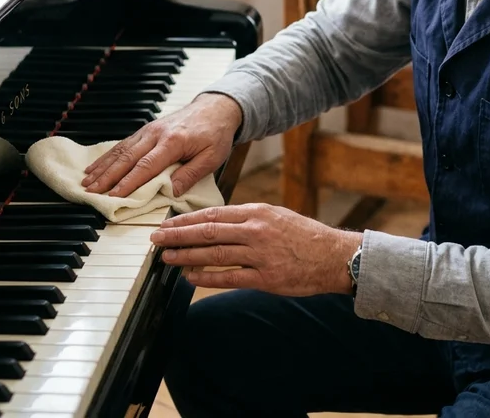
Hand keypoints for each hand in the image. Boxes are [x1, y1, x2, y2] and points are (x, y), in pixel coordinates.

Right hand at [82, 93, 242, 197]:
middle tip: (90, 191)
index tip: (113, 197)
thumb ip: (191, 174)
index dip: (128, 183)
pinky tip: (97, 166)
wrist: (216, 107)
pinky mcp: (147, 129)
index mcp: (173, 142)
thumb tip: (172, 191)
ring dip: (102, 166)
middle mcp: (156, 134)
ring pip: (121, 149)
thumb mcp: (212, 157)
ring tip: (87, 181)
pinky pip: (124, 144)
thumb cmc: (216, 133)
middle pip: (126, 158)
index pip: (145, 166)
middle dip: (106, 176)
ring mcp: (149, 130)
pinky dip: (108, 156)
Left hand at [150, 203, 362, 295]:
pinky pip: (229, 277)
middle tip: (156, 238)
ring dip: (186, 256)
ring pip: (214, 254)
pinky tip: (190, 277)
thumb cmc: (303, 236)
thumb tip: (215, 222)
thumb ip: (246, 218)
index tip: (167, 222)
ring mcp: (260, 254)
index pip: (213, 214)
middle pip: (208, 231)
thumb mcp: (275, 215)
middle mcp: (255, 230)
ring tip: (167, 257)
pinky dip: (206, 277)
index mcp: (256, 212)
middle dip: (177, 235)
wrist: (334, 256)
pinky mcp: (266, 277)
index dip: (186, 219)